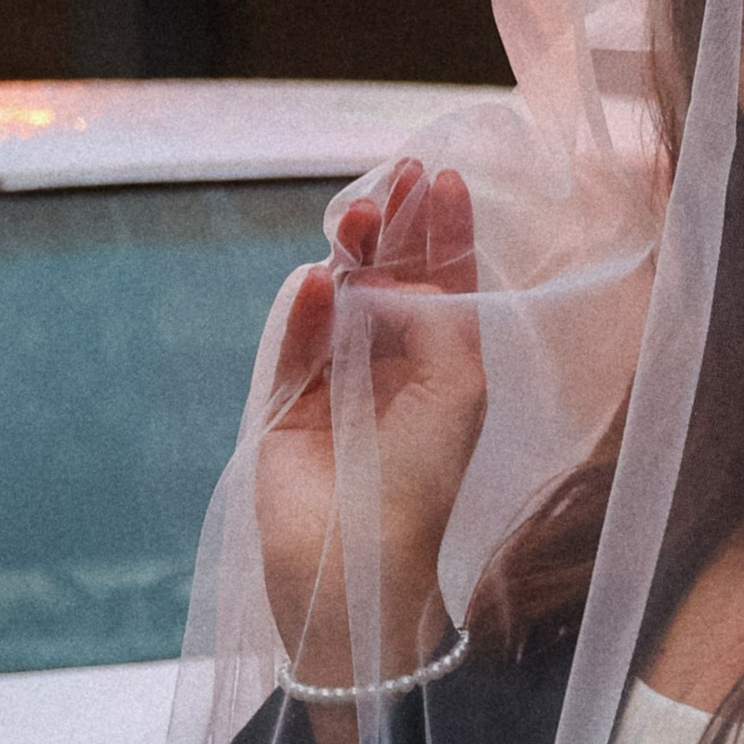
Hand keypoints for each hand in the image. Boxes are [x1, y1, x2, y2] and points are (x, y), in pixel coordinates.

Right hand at [256, 159, 486, 703]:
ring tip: (358, 217)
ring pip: (337, 300)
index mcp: (439, 367)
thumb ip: (436, 320)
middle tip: (396, 180)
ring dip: (347, 255)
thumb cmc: (423, 482)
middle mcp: (387, 366)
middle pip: (385, 278)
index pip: (440, 283)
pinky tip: (316, 278)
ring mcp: (332, 383)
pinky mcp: (284, 405)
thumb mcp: (458, 391)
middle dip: (392, 228)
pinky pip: (290, 343)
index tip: (444, 178)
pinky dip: (301, 309)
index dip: (442, 231)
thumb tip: (390, 271)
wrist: (358, 566)